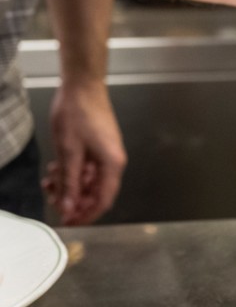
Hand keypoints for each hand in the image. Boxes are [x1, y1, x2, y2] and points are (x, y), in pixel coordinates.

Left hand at [42, 80, 126, 224]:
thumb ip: (70, 181)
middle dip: (75, 199)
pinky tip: (57, 170)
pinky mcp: (99, 147)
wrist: (83, 85)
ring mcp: (107, 154)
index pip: (103, 200)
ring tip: (50, 183)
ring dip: (71, 185)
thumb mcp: (69, 151)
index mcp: (113, 165)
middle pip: (97, 192)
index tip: (69, 221)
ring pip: (90, 181)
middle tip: (54, 201)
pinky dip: (73, 173)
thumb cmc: (78, 113)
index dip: (86, 214)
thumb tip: (69, 206)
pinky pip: (88, 169)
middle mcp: (113, 162)